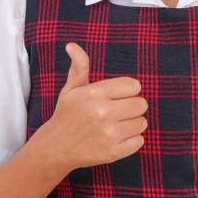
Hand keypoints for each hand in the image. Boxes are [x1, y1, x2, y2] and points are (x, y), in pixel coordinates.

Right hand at [38, 43, 146, 172]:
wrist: (56, 148)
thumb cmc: (67, 114)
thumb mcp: (71, 89)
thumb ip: (79, 66)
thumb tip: (72, 45)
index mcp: (94, 94)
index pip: (133, 85)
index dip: (128, 90)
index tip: (119, 95)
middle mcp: (102, 113)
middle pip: (141, 104)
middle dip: (133, 106)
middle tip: (118, 111)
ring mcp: (109, 134)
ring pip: (142, 122)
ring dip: (133, 123)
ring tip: (116, 125)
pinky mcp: (113, 152)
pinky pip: (140, 141)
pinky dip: (132, 140)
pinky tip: (116, 138)